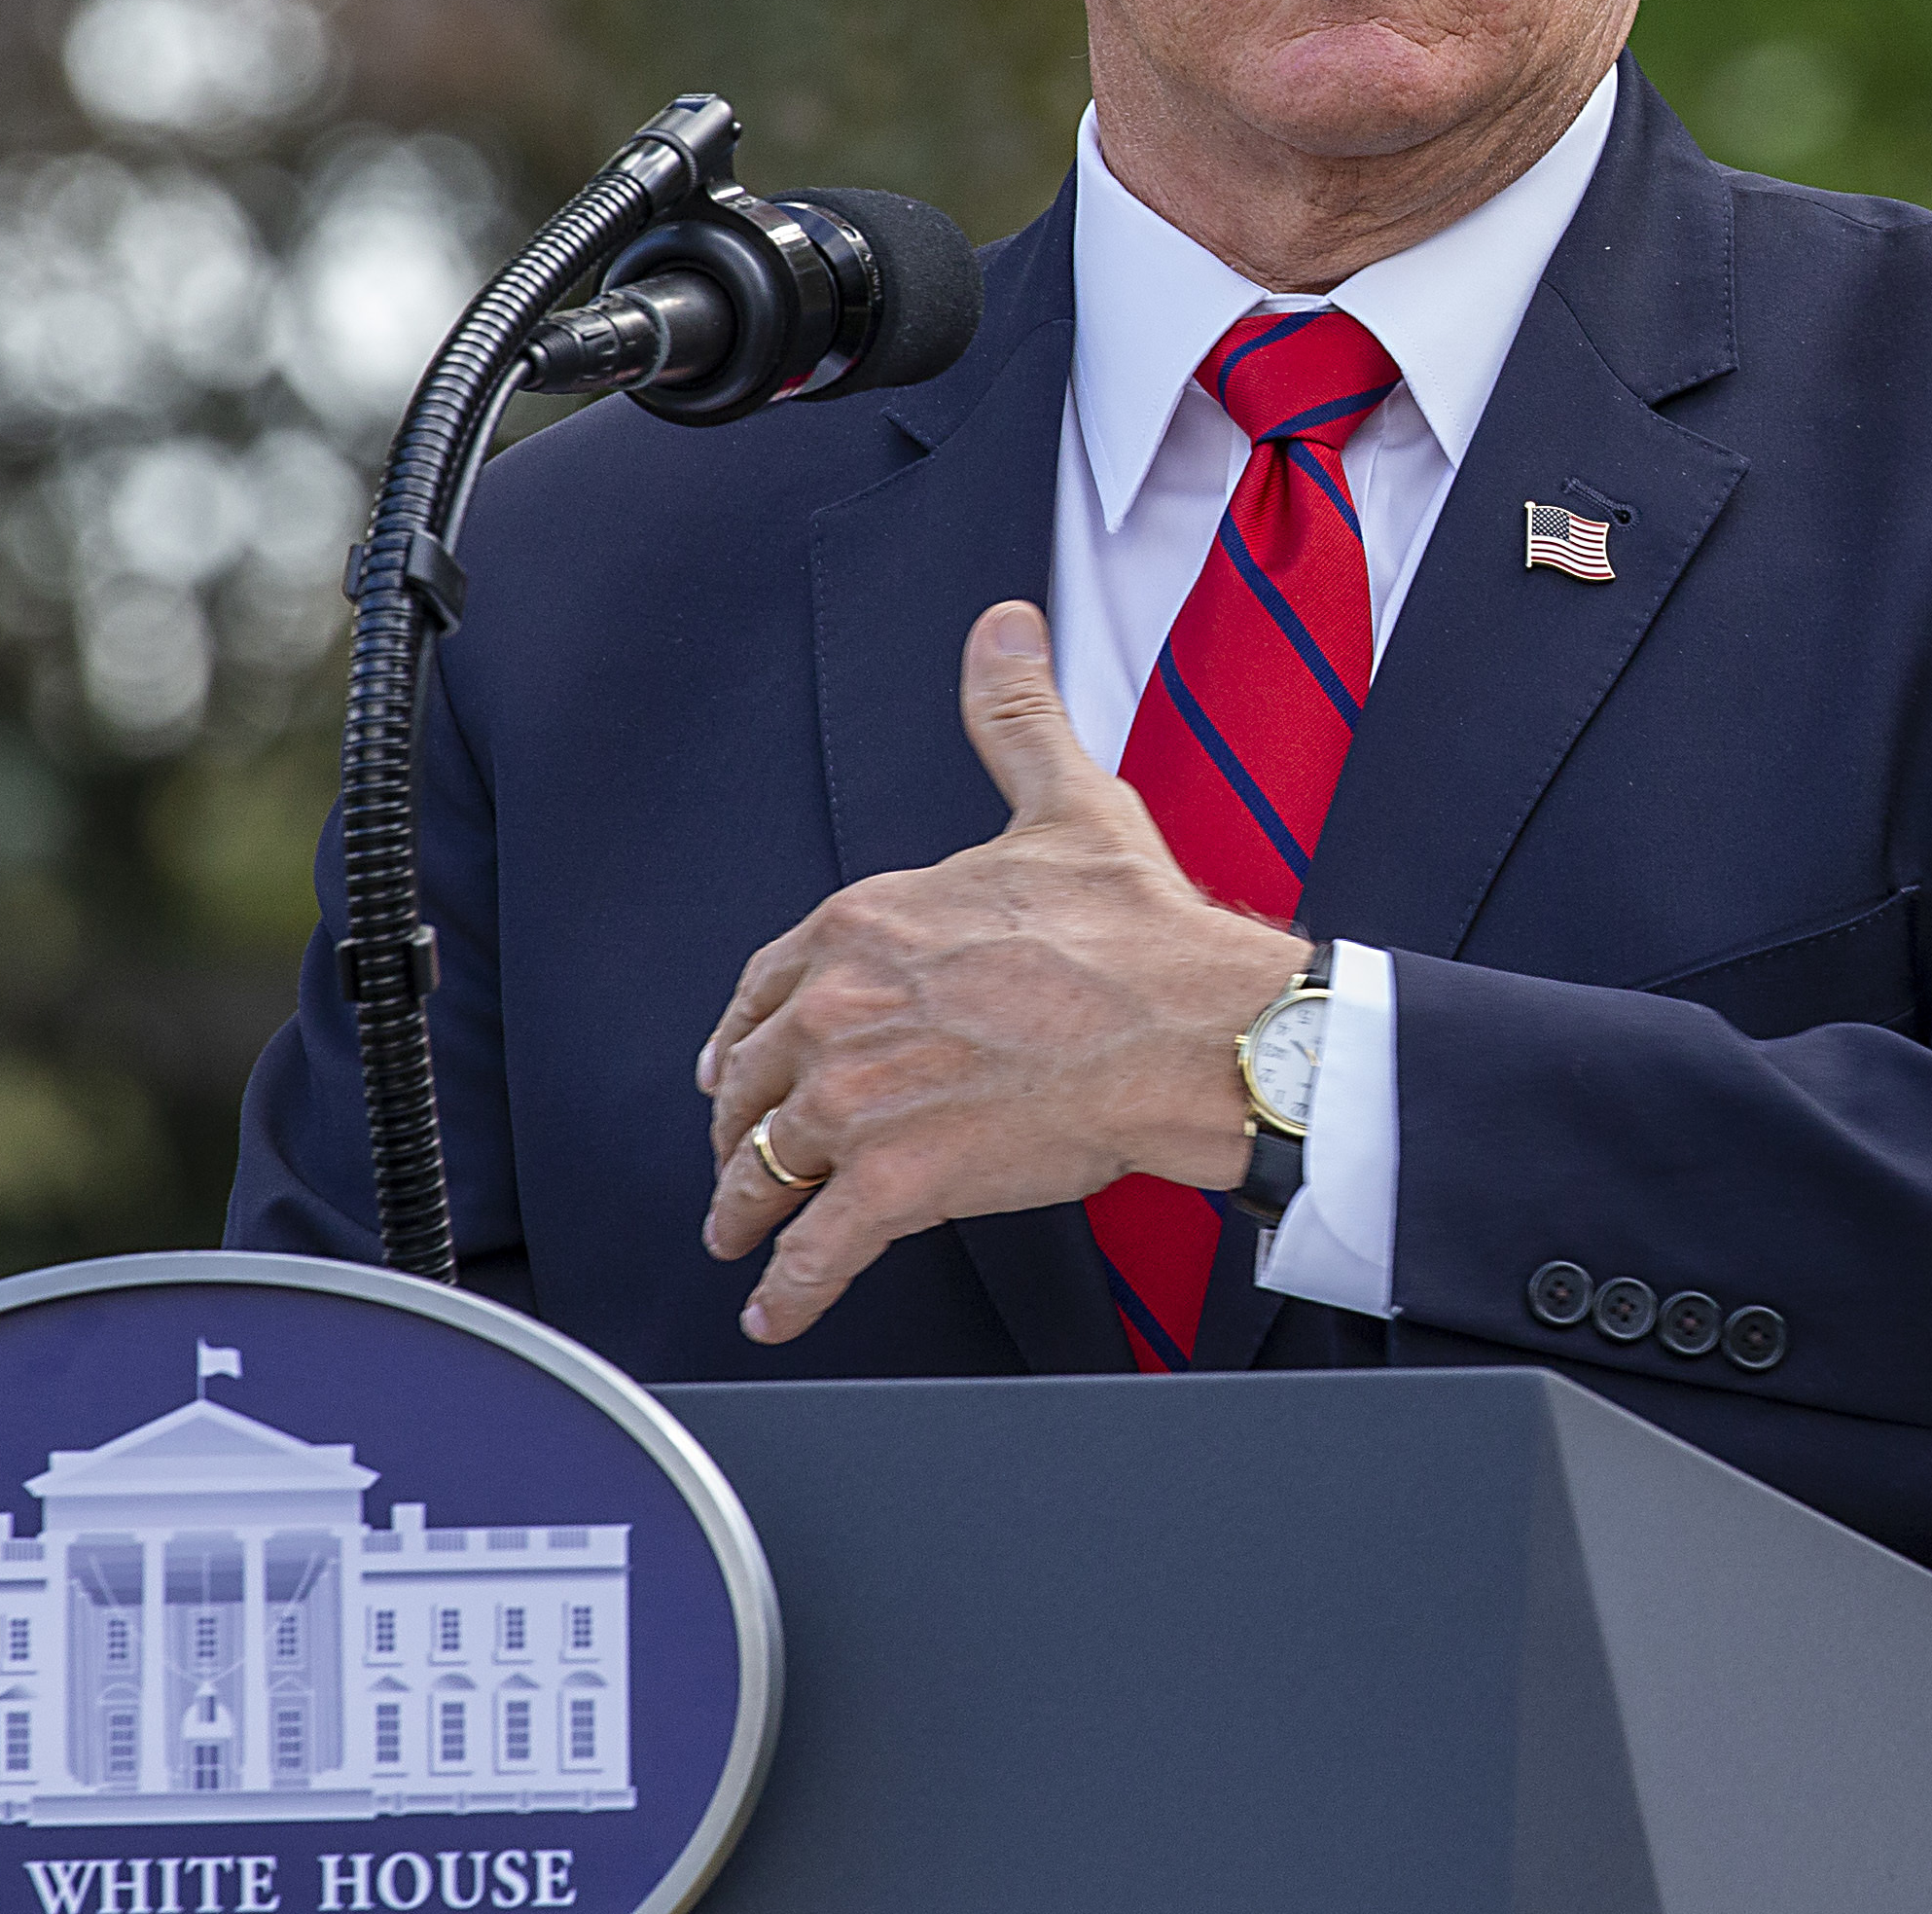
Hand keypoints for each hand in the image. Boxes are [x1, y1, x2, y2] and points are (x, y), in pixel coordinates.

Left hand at [695, 598, 1310, 1343]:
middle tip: (737, 1159)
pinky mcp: (897, 1181)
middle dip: (739, 1125)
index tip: (733, 1065)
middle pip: (751, 1081)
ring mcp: (860, 1099)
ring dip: (746, 1207)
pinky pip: (818, 1249)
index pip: (764, 986)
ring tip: (741, 1235)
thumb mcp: (1061, 798)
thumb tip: (1004, 625)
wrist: (1198, 1030)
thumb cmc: (1139, 927)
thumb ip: (1013, 714)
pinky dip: (790, 1287)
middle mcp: (839, 1007)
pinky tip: (775, 1307)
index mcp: (864, 921)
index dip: (743, 1033)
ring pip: (766, 1164)